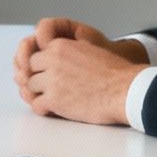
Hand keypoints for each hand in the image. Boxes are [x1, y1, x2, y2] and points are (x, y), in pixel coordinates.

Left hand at [22, 38, 142, 125]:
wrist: (125, 90)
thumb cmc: (114, 73)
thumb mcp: (88, 50)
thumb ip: (70, 51)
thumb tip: (62, 58)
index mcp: (60, 46)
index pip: (38, 54)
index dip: (44, 66)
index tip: (51, 74)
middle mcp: (52, 60)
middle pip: (31, 69)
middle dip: (39, 78)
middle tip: (51, 88)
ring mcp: (52, 80)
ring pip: (31, 86)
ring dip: (41, 93)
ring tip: (54, 99)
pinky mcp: (54, 100)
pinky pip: (36, 104)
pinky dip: (42, 108)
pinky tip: (52, 110)